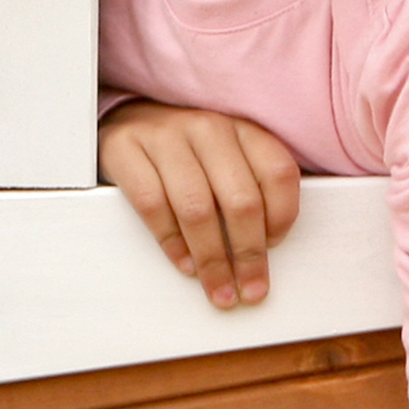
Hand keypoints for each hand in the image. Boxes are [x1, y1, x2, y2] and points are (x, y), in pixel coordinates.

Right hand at [98, 102, 301, 308]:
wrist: (130, 118)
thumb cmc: (190, 151)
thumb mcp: (229, 156)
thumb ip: (252, 187)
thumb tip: (270, 248)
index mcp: (242, 127)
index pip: (278, 172)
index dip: (283, 216)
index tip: (276, 246)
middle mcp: (207, 127)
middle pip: (240, 199)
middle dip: (249, 254)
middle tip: (251, 290)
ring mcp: (164, 135)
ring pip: (197, 208)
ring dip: (212, 260)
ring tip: (220, 290)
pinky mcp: (125, 148)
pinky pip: (152, 204)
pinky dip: (171, 242)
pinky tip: (184, 264)